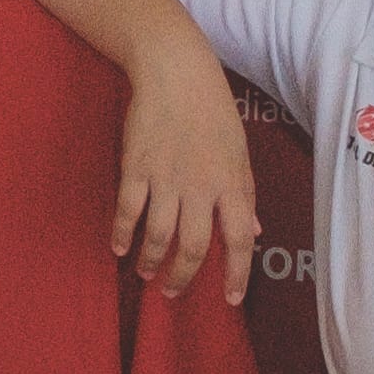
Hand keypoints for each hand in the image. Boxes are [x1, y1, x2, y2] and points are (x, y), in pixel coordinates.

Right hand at [110, 56, 259, 301]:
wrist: (175, 72)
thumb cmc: (213, 111)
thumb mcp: (240, 153)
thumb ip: (245, 195)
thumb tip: (254, 232)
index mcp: (232, 184)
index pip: (240, 240)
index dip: (237, 275)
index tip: (231, 300)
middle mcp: (200, 187)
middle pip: (194, 247)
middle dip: (183, 276)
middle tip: (173, 292)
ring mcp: (166, 178)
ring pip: (159, 235)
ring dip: (152, 261)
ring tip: (147, 274)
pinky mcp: (135, 167)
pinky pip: (127, 210)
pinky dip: (122, 234)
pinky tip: (119, 248)